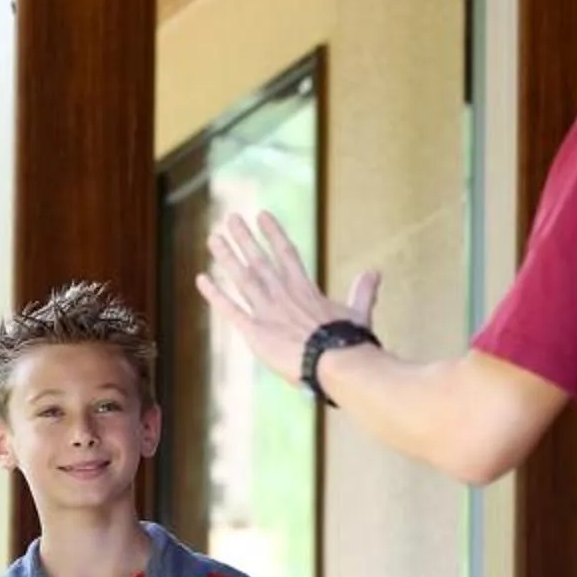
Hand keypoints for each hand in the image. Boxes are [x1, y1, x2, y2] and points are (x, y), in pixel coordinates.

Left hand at [196, 210, 380, 388]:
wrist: (335, 362)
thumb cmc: (349, 343)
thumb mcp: (359, 313)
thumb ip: (363, 291)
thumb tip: (376, 271)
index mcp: (305, 290)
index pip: (286, 254)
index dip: (273, 234)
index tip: (261, 214)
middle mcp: (283, 295)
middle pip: (259, 261)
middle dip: (244, 239)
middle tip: (228, 218)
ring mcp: (267, 312)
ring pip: (242, 278)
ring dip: (227, 257)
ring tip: (213, 238)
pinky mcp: (255, 332)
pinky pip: (230, 310)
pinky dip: (215, 295)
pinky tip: (201, 278)